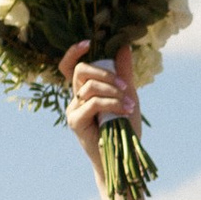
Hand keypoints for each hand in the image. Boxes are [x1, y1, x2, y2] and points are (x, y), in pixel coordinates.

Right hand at [60, 38, 140, 177]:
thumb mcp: (128, 95)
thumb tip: (124, 45)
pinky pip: (92, 103)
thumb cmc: (124, 127)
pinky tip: (125, 110)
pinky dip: (112, 103)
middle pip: (81, 71)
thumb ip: (124, 73)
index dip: (74, 52)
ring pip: (89, 87)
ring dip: (114, 92)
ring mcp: (73, 109)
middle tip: (124, 85)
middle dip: (104, 73)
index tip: (88, 42)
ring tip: (130, 103)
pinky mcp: (75, 122)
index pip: (70, 66)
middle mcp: (75, 97)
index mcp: (85, 90)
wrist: (123, 157)